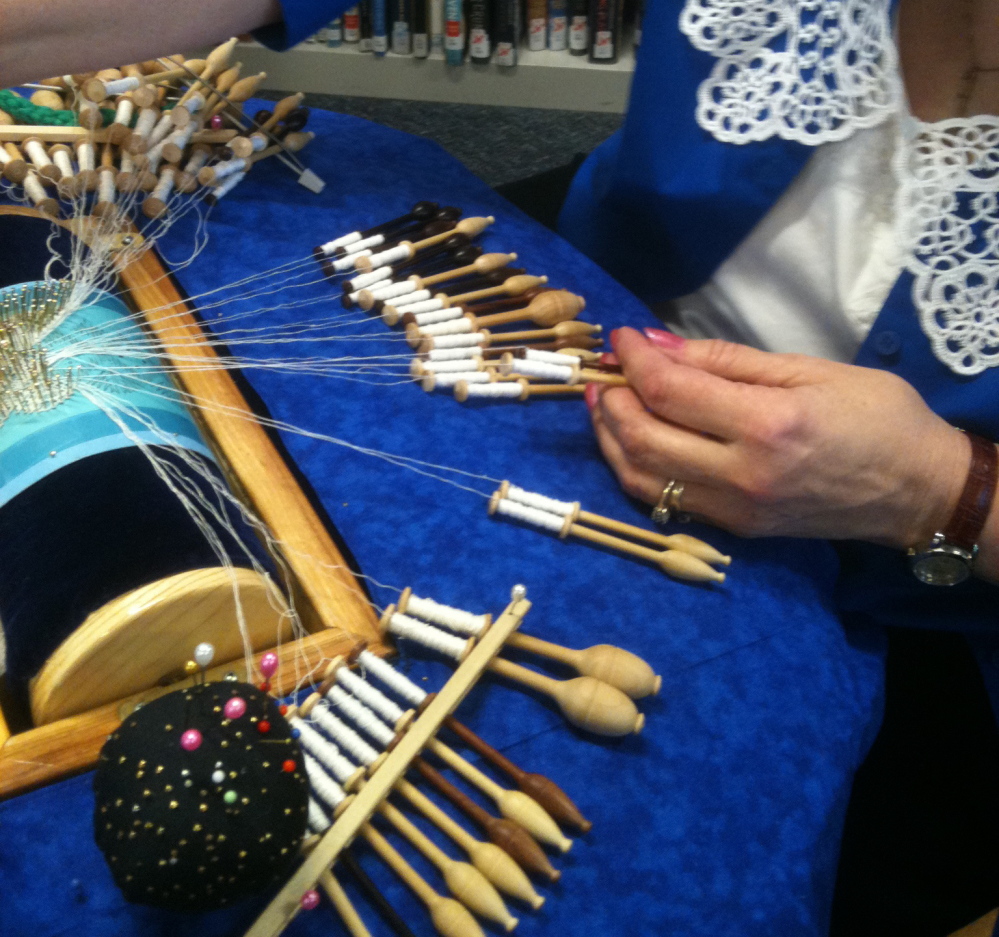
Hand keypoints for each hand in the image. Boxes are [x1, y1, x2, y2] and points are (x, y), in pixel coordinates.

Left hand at [586, 328, 969, 547]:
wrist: (915, 490)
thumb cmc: (876, 416)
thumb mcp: (808, 369)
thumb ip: (725, 361)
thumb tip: (658, 346)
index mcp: (767, 425)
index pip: (670, 390)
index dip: (634, 360)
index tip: (622, 338)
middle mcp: (742, 474)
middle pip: (643, 438)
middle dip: (611, 400)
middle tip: (605, 372)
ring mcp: (734, 509)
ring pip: (641, 478)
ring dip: (610, 438)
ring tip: (605, 403)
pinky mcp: (734, 528)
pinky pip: (663, 500)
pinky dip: (634, 468)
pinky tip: (630, 440)